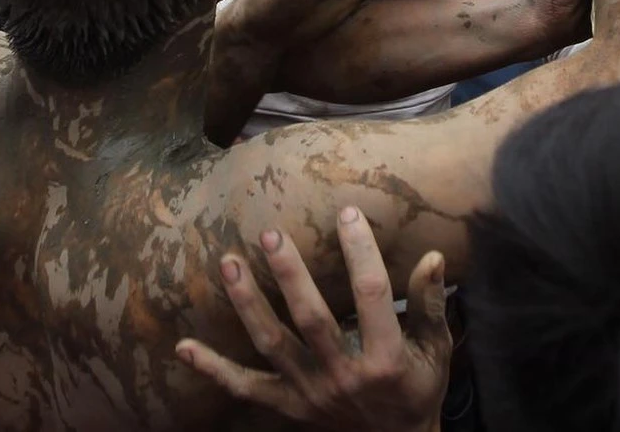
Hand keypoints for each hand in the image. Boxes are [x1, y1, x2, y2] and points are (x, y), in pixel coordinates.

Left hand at [177, 205, 449, 431]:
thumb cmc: (417, 388)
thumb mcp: (435, 349)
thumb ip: (431, 304)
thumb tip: (433, 256)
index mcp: (385, 359)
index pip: (373, 296)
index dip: (360, 252)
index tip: (346, 212)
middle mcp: (344, 377)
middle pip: (311, 319)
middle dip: (289, 275)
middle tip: (271, 233)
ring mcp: (311, 394)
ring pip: (272, 346)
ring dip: (248, 305)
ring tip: (228, 263)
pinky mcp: (288, 407)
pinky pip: (245, 388)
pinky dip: (214, 370)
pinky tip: (183, 347)